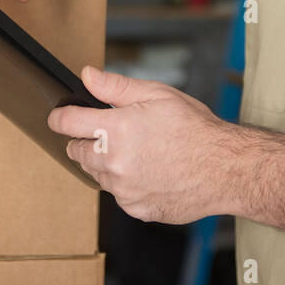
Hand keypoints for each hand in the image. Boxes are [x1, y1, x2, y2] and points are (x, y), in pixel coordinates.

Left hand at [47, 66, 233, 224]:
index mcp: (115, 130)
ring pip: (97, 175)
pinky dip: (126, 184)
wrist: (225, 169)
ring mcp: (124, 190)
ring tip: (137, 152)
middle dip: (86, 140)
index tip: (58, 117)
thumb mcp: (156, 94)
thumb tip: (87, 76)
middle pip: (77, 152)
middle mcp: (114, 163)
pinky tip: (149, 171)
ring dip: (106, 163)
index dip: (59, 117)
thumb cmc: (196, 129)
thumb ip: (115, 87)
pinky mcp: (136, 208)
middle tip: (110, 133)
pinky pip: (119, 195)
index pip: (67, 124)